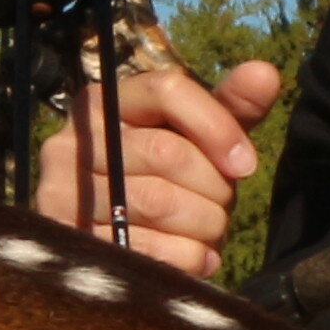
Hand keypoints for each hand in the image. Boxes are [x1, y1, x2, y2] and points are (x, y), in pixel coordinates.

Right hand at [26, 58, 272, 276]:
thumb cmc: (162, 181)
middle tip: (224, 205)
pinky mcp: (70, 240)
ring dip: (205, 223)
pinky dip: (189, 257)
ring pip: (159, 202)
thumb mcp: (194, 140)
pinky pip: (147, 248)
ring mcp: (63, 191)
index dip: (217, 126)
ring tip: (211, 230)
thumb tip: (266, 72)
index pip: (167, 89)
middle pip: (166, 151)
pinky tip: (199, 257)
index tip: (247, 163)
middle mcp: (72, 139)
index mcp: (104, 101)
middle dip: (214, 186)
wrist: (110, 241)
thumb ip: (229, 108)